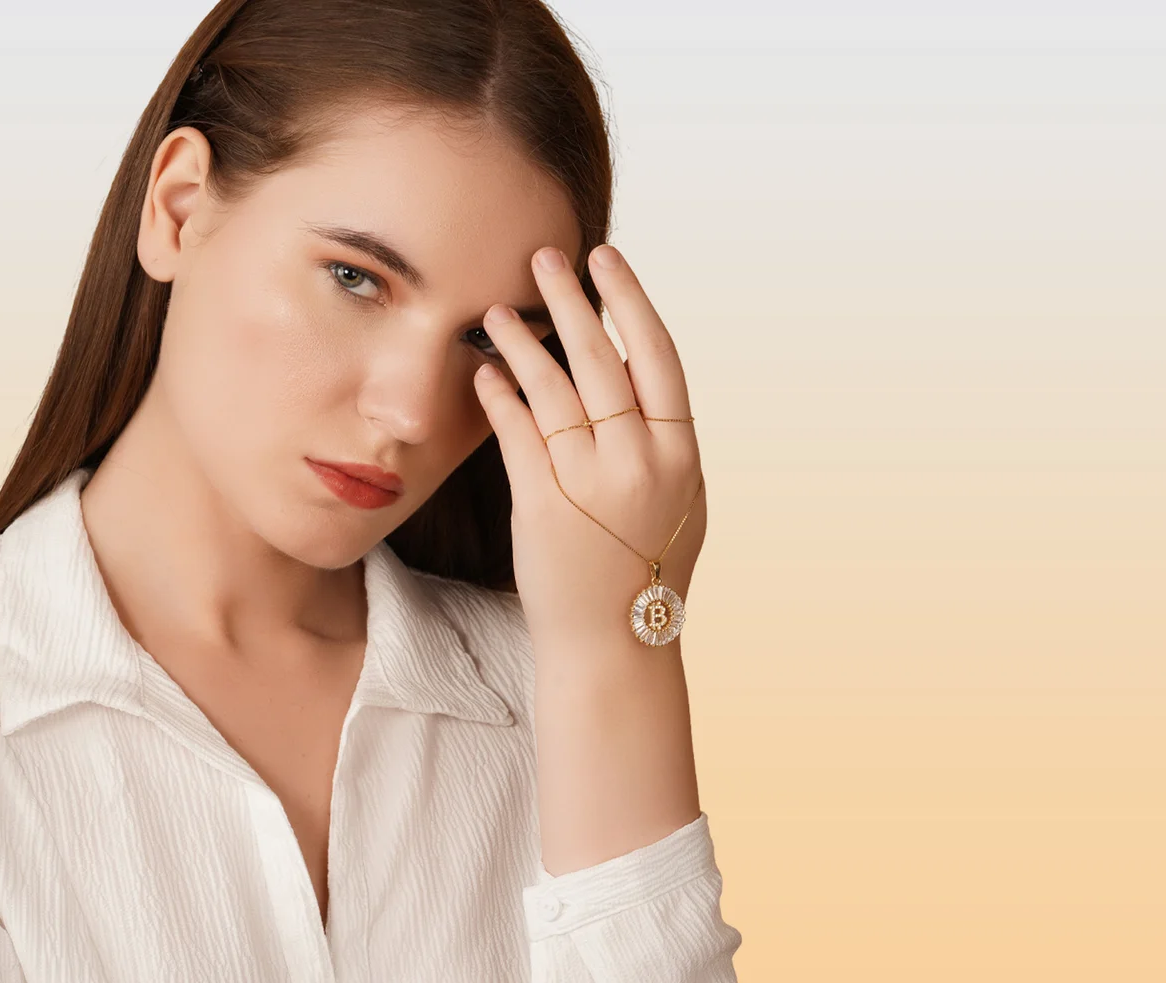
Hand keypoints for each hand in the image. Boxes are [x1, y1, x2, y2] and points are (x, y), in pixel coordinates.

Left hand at [472, 243, 705, 646]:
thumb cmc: (648, 569)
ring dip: (522, 341)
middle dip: (570, 299)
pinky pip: (517, 430)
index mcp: (681, 454)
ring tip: (497, 311)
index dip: (630, 300)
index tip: (606, 260)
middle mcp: (639, 461)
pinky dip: (499, 395)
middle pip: (601, 358)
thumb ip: (664, 438)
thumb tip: (637, 370)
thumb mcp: (681, 499)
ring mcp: (590, 481)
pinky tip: (484, 372)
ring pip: (553, 387)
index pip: (657, 355)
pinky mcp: (541, 502)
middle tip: (543, 256)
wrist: (614, 642)